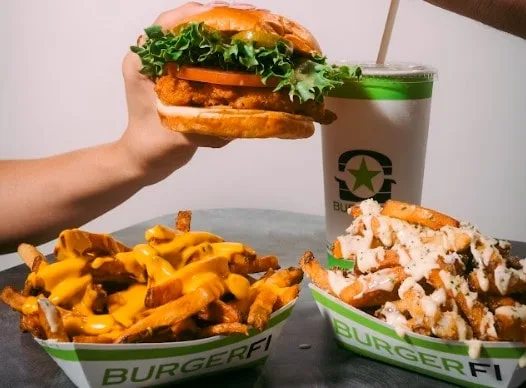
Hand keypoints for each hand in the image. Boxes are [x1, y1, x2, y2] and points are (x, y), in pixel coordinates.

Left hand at [118, 2, 229, 184]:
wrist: (144, 158)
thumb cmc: (153, 147)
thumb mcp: (179, 136)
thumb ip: (203, 124)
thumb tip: (237, 111)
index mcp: (143, 65)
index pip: (166, 27)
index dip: (195, 16)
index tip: (223, 15)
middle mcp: (152, 60)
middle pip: (182, 26)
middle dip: (214, 19)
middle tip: (245, 17)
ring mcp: (163, 66)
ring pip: (191, 37)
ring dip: (218, 30)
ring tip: (247, 28)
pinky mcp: (176, 74)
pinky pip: (198, 53)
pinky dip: (218, 48)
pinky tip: (239, 50)